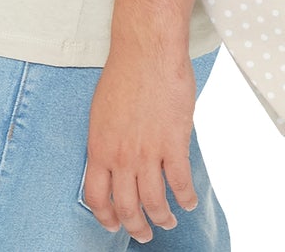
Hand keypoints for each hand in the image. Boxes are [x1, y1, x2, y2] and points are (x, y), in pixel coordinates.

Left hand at [82, 46, 198, 243]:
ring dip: (162, 218)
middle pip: (127, 207)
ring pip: (155, 202)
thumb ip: (107, 141)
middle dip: (137, 227)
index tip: (114, 224)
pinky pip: (181, 184)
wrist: (147, 51)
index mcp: (99, 147)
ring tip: (168, 220)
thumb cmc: (124, 73)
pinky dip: (186, 198)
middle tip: (144, 233)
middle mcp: (121, 157)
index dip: (106, 217)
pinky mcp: (173, 144)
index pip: (96, 198)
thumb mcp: (102, 112)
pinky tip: (188, 201)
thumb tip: (114, 162)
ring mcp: (148, 153)